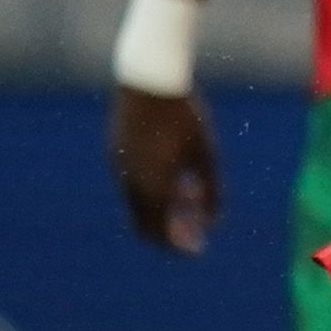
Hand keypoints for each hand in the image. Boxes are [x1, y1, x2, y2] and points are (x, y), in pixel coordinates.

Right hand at [108, 87, 220, 253]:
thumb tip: (215, 222)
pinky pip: (131, 186)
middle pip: (144, 225)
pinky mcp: (115, 154)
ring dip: (164, 210)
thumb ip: (212, 189)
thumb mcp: (206, 153)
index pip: (161, 232)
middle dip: (170, 233)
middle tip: (195, 234)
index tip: (198, 250)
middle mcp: (128, 181)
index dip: (180, 246)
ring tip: (193, 195)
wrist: (149, 80)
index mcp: (152, 184)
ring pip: (137, 206)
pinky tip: (178, 177)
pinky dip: (153, 192)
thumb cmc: (185, 115)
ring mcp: (117, 167)